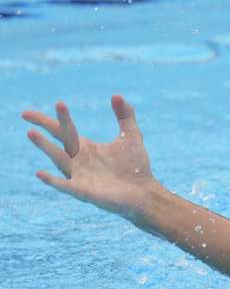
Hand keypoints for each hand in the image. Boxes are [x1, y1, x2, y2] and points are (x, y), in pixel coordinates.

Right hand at [23, 95, 160, 219]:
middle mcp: (78, 160)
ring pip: (58, 159)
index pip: (67, 130)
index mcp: (86, 148)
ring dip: (45, 147)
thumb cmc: (135, 167)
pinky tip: (40, 174)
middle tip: (26, 113)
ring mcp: (79, 176)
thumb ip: (125, 116)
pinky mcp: (84, 192)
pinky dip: (52, 181)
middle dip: (46, 126)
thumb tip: (117, 95)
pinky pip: (65, 186)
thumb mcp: (130, 137)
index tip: (56, 103)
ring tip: (31, 133)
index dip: (59, 117)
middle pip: (60, 140)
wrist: (144, 194)